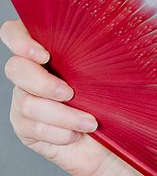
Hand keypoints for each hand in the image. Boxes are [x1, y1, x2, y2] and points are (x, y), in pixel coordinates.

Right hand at [2, 19, 122, 175]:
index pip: (15, 33)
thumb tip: (124, 33)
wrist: (114, 142)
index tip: (44, 55)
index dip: (20, 39)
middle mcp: (32, 75)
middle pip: (15, 68)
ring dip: (63, 116)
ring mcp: (25, 102)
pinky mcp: (26, 129)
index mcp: (50, 52)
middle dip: (43, 82)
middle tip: (69, 94)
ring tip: (89, 122)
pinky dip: (59, 133)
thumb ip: (107, 53)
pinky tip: (75, 135)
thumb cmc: (118, 103)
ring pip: (27, 104)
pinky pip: (33, 129)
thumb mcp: (118, 73)